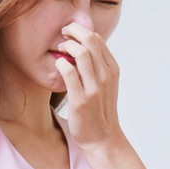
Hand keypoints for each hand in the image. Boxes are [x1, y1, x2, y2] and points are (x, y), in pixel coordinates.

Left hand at [56, 23, 123, 149]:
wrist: (102, 138)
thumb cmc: (100, 109)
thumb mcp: (106, 84)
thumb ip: (98, 66)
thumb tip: (84, 46)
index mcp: (112, 69)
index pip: (97, 38)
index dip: (81, 30)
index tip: (69, 33)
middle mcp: (106, 75)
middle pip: (90, 40)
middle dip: (72, 31)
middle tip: (62, 33)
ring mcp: (94, 87)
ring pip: (80, 52)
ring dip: (66, 45)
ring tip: (59, 49)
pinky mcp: (80, 99)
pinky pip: (68, 72)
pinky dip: (60, 63)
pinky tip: (57, 64)